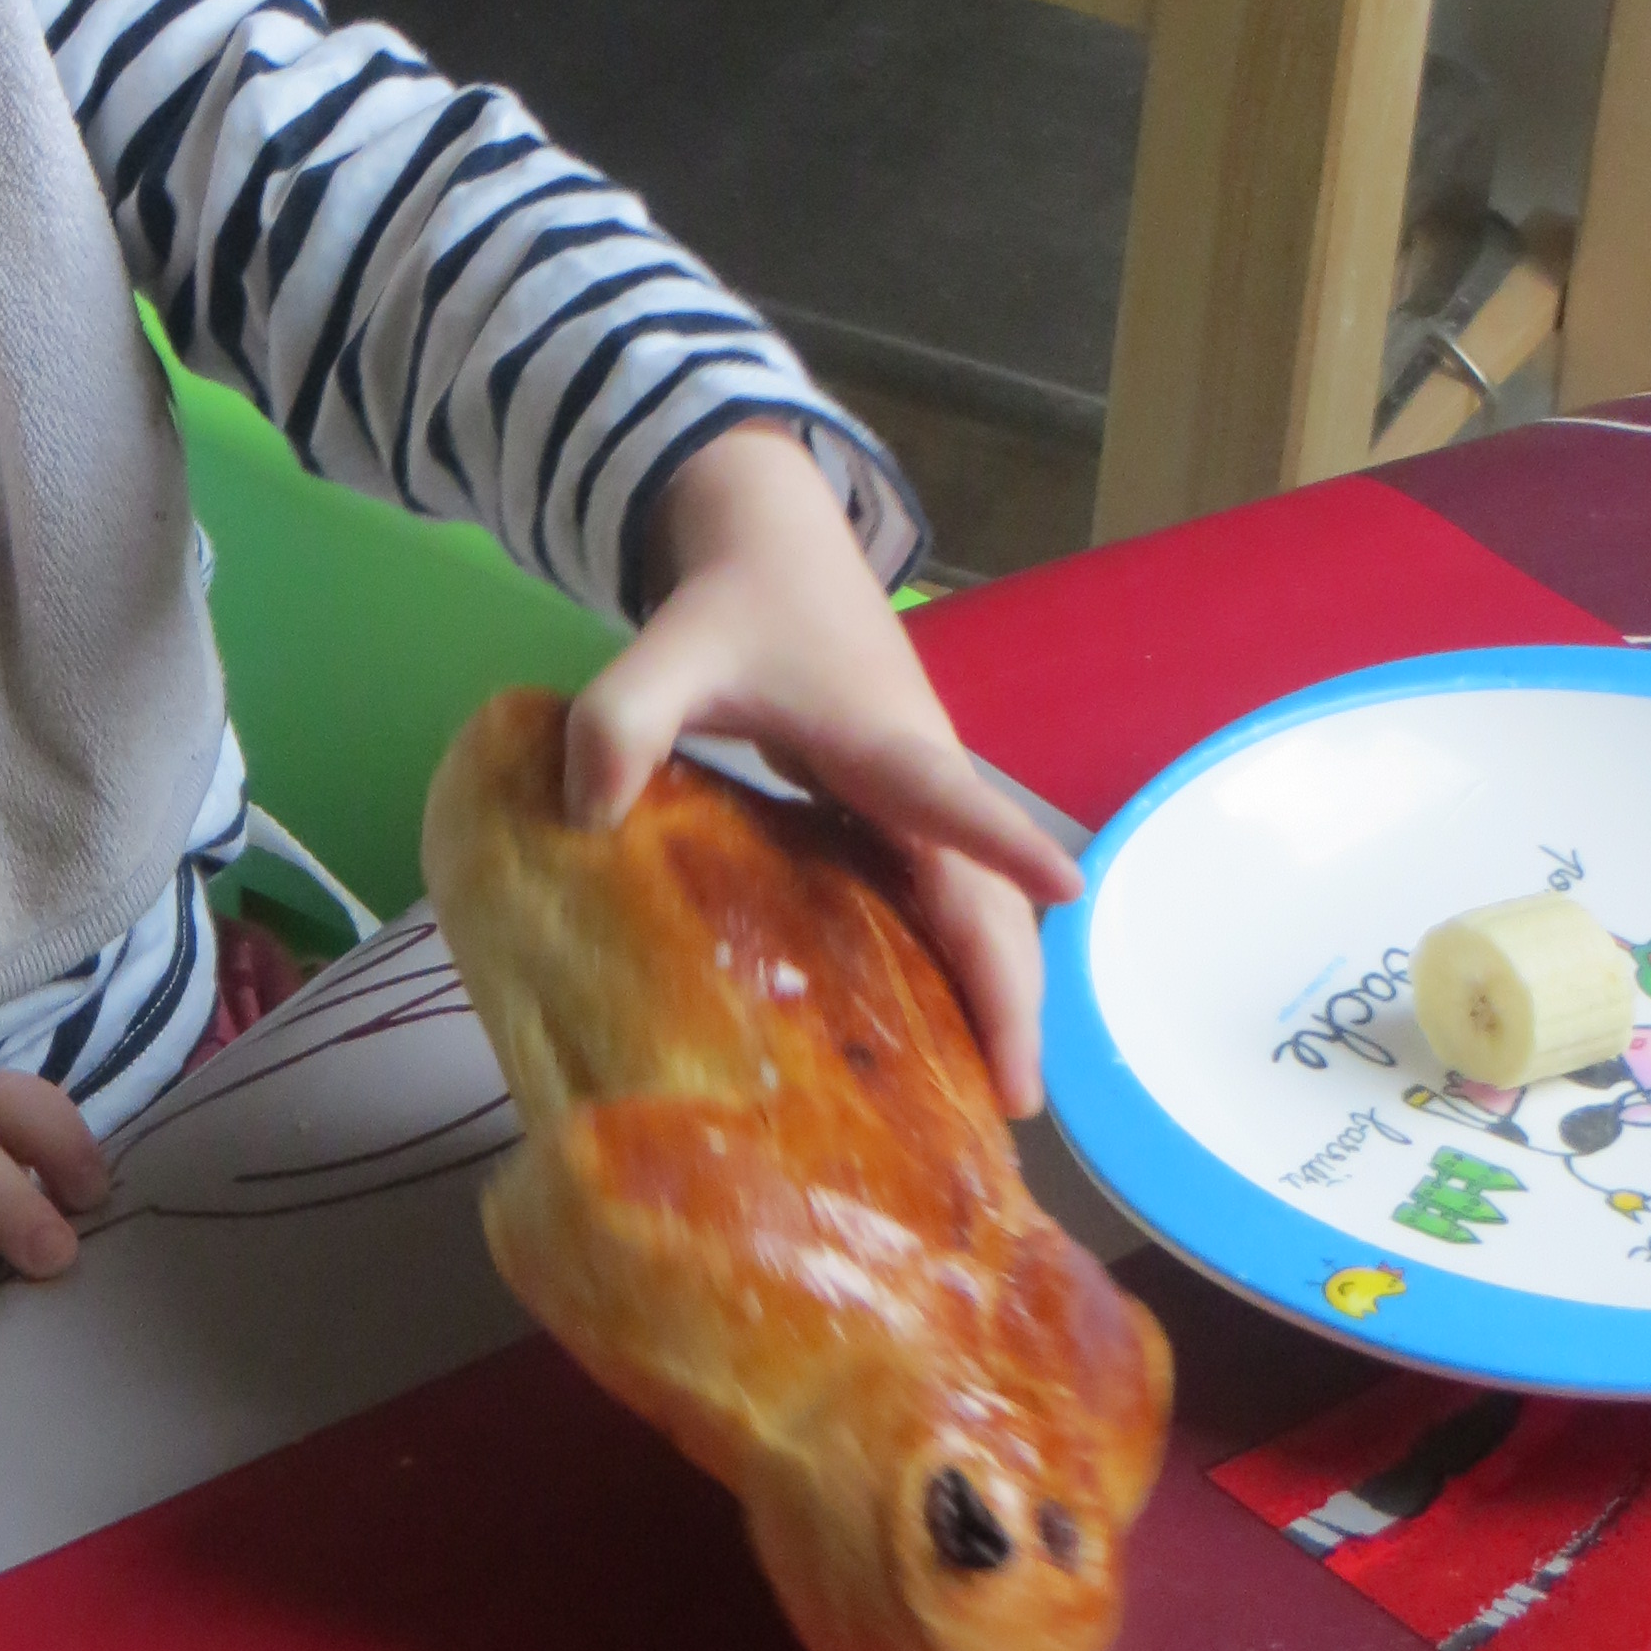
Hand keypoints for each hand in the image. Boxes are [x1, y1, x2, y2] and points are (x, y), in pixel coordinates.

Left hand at [562, 421, 1083, 1117]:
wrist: (774, 546)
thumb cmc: (735, 606)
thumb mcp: (668, 650)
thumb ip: (620, 719)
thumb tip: (587, 817)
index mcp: (883, 740)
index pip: (951, 795)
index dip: (1002, 841)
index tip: (1064, 888)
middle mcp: (924, 776)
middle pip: (990, 893)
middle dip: (1011, 990)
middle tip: (1013, 1103)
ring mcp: (920, 802)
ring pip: (981, 909)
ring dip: (998, 992)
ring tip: (995, 1098)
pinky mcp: (901, 815)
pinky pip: (947, 905)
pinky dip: (962, 969)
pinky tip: (937, 1038)